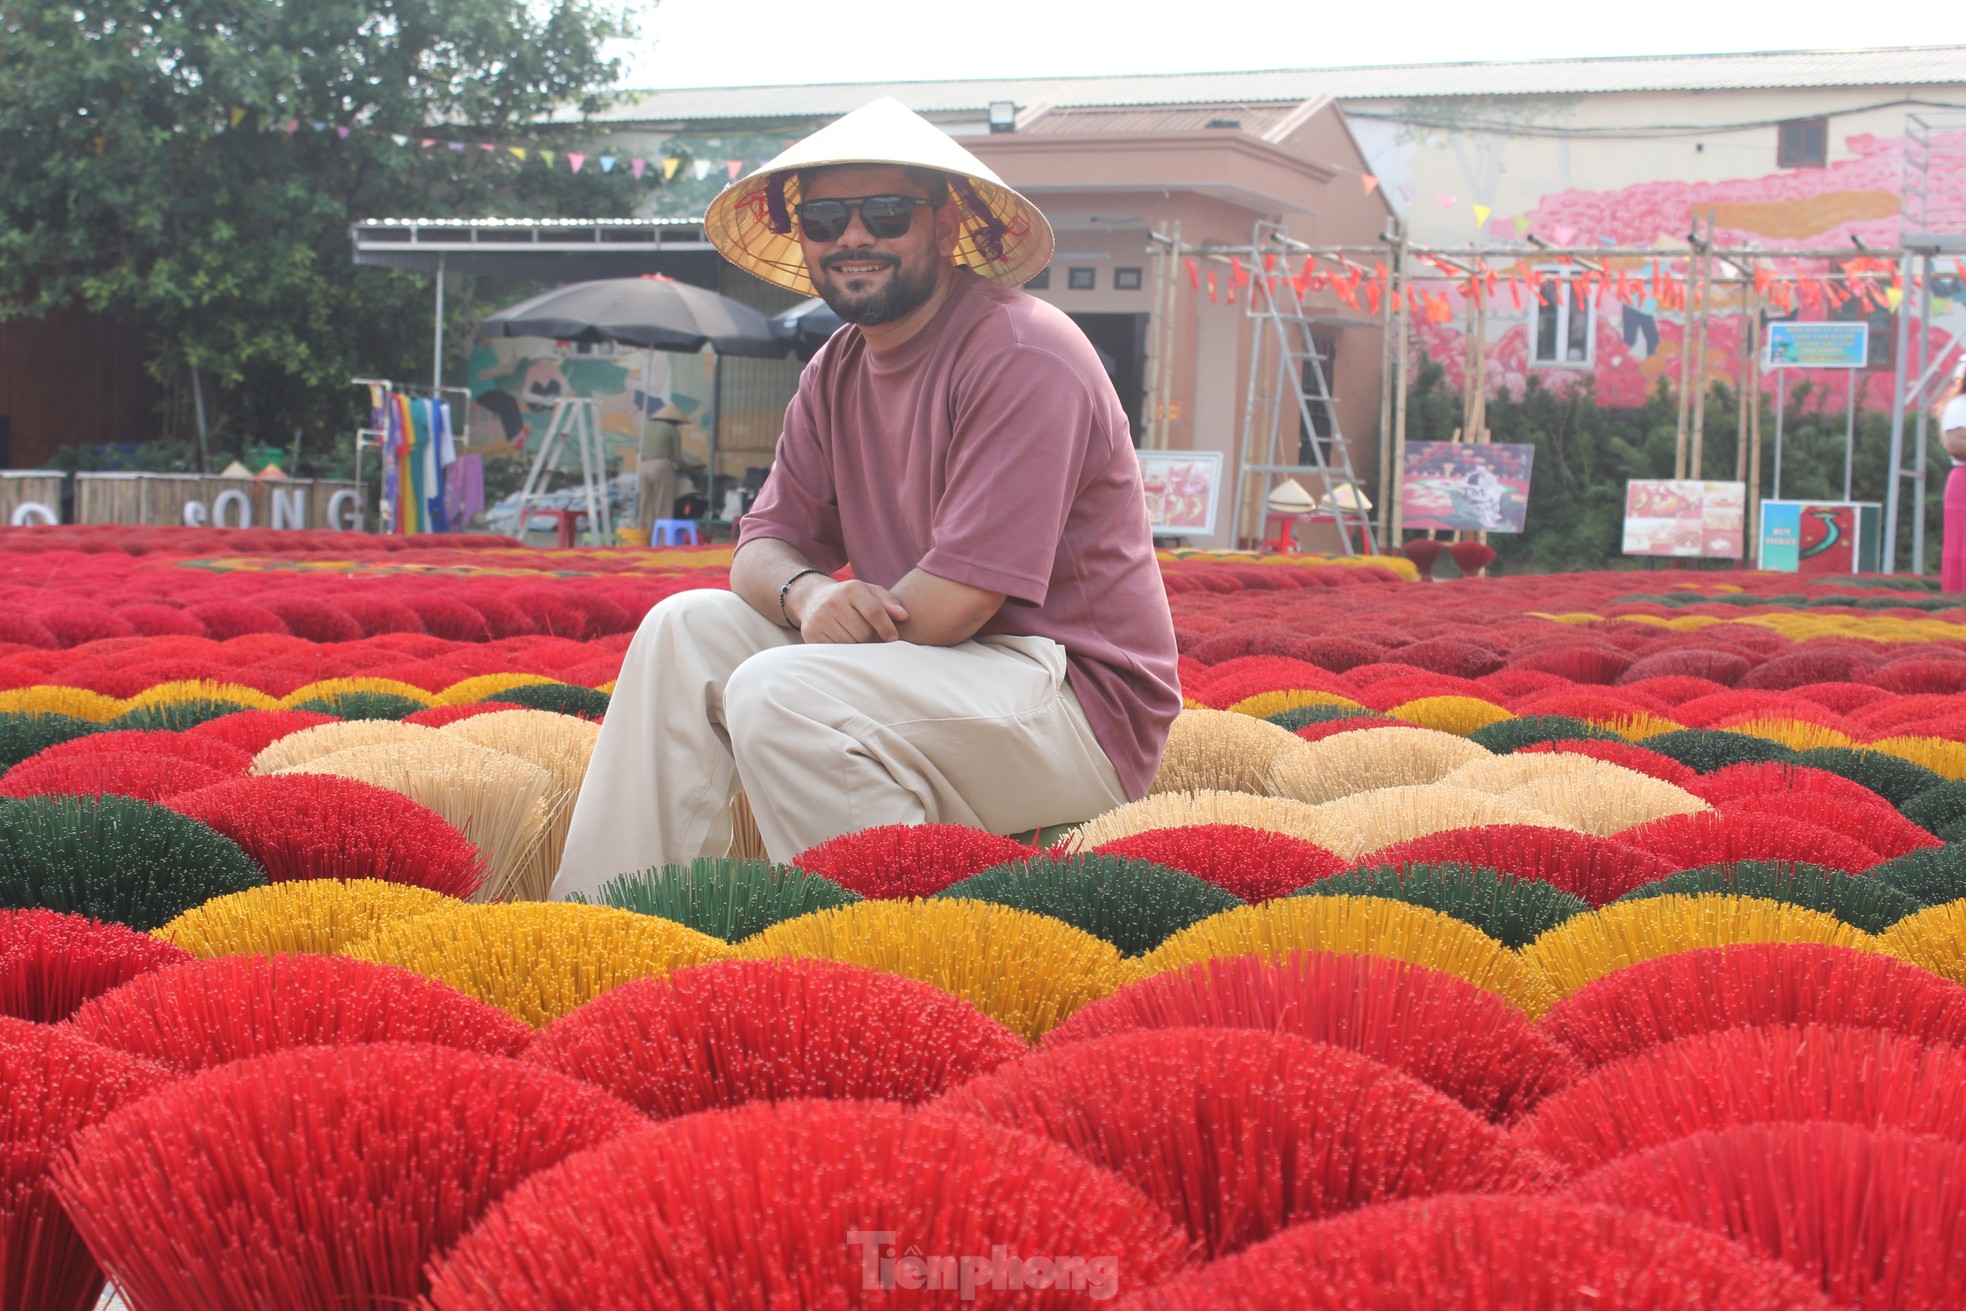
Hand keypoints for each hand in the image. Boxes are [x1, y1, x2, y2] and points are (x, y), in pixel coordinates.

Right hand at [793, 578, 908, 642]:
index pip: (874, 612)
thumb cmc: (851, 599)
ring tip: (860, 641)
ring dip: (859, 647)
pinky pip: (835, 651)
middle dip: (872, 639)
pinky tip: (846, 645)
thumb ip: (889, 602)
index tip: (893, 639)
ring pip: (850, 644)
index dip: (886, 628)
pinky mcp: (810, 634)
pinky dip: (844, 653)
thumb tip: (904, 615)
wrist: (814, 598)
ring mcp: (820, 618)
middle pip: (863, 632)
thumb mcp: (870, 593)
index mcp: (852, 588)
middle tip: (874, 640)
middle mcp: (833, 601)